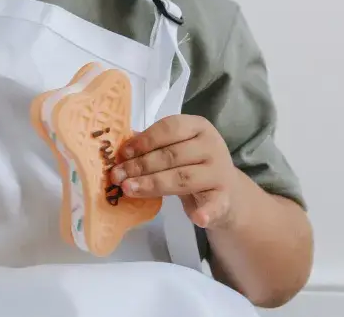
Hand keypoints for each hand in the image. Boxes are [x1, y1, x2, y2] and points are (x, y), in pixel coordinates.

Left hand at [109, 114, 241, 229]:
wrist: (226, 189)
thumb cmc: (191, 163)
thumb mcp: (175, 148)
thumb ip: (153, 145)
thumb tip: (120, 147)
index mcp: (198, 127)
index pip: (170, 128)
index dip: (145, 140)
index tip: (123, 153)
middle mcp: (212, 146)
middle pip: (172, 155)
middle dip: (141, 166)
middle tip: (117, 176)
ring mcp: (220, 172)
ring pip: (182, 178)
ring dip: (152, 184)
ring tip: (128, 189)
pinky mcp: (225, 197)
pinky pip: (215, 204)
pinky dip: (206, 211)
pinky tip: (197, 217)